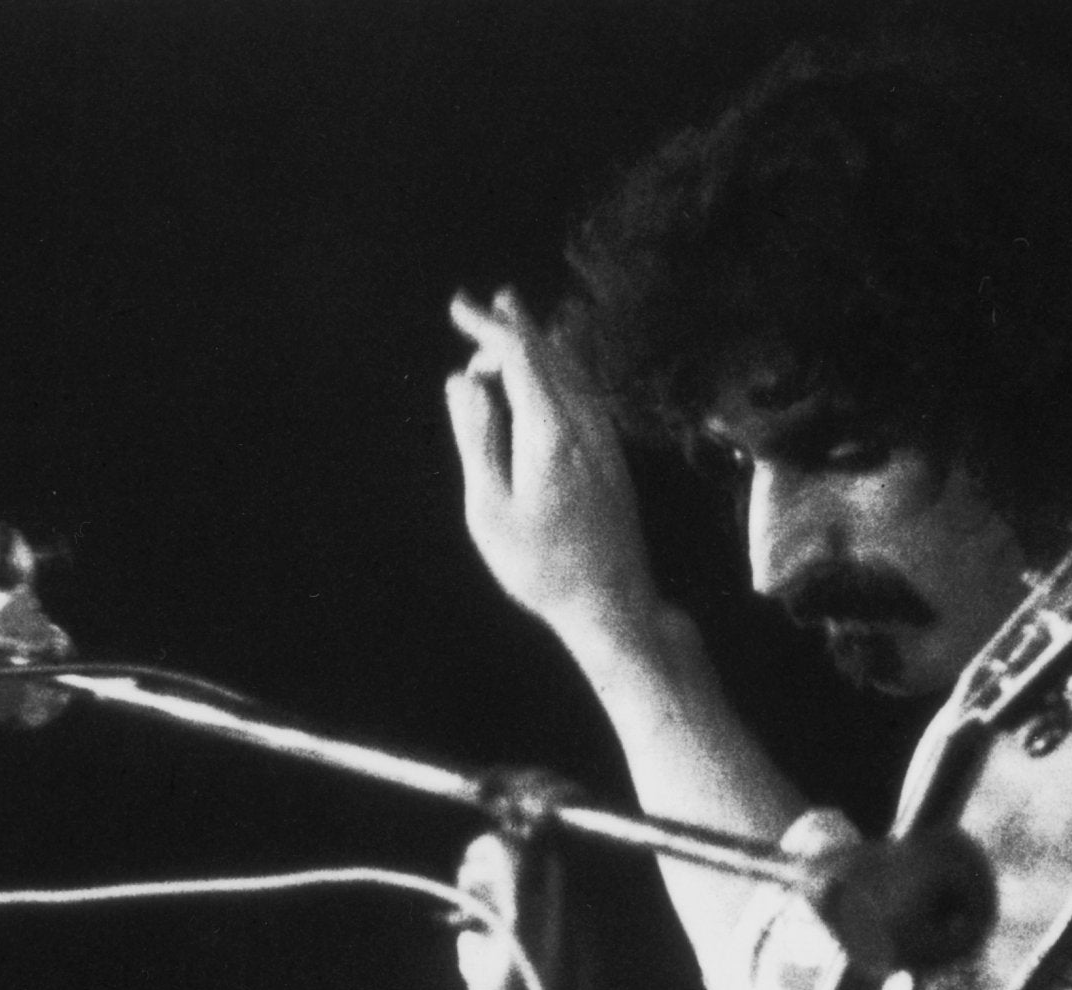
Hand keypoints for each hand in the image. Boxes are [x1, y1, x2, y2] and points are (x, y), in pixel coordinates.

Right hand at [445, 289, 662, 661]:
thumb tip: (462, 382)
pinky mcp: (612, 455)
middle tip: (481, 304)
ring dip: (537, 343)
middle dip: (512, 325)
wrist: (612, 603)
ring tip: (512, 320)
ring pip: (570, 370)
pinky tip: (553, 370)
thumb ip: (477, 438)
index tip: (459, 307)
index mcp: (549, 432)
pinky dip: (559, 368)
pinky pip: (584, 391)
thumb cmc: (542, 567)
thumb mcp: (490, 509)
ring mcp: (604, 438)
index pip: (520, 355)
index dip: (489, 326)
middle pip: (548, 354)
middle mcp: (584, 424)